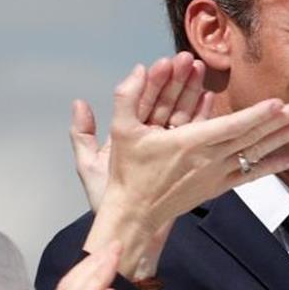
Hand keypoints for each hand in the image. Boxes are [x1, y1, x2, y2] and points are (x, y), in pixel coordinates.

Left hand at [71, 54, 210, 210]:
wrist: (130, 229)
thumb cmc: (109, 202)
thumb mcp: (89, 166)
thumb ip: (82, 134)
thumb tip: (79, 102)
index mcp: (127, 137)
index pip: (141, 102)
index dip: (151, 82)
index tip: (162, 63)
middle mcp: (149, 140)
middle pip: (166, 104)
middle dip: (176, 81)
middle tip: (187, 60)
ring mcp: (168, 149)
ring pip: (182, 115)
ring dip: (192, 93)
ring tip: (200, 70)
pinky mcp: (185, 160)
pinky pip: (197, 135)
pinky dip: (203, 117)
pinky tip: (209, 99)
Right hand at [99, 62, 288, 229]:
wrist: (134, 212)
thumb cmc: (128, 171)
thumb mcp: (120, 131)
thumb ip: (127, 97)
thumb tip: (138, 68)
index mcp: (187, 144)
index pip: (229, 127)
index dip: (255, 115)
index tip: (277, 103)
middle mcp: (206, 160)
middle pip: (249, 139)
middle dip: (276, 123)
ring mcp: (214, 175)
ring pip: (253, 155)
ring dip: (279, 139)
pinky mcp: (216, 188)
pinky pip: (248, 176)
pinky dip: (270, 166)